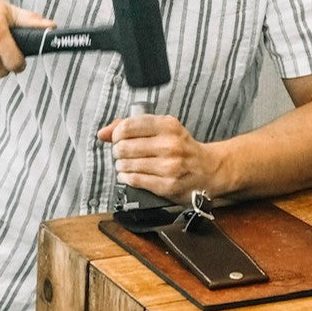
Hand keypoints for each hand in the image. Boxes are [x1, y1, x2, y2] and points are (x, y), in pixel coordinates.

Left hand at [97, 113, 219, 203]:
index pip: (128, 126)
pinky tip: (129, 175)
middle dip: (118, 151)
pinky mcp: (167, 185)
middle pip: (124, 147)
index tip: (118, 138)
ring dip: (121, 165)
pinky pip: (135, 180)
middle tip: (122, 153)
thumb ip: (132, 125)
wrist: (208, 169)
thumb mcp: (163, 128)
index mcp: (168, 125)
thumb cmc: (182, 147)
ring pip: (127, 165)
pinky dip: (127, 178)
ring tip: (126, 164)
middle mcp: (169, 145)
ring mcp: (169, 166)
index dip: (117, 133)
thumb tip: (102, 133)